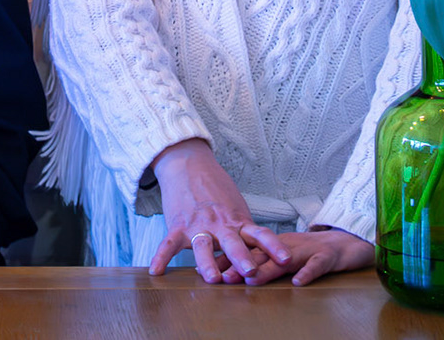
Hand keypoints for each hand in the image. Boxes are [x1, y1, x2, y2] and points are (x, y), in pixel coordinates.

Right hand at [146, 138, 288, 283]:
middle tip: (251, 271)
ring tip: (212, 278)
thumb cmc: (215, 190)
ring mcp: (197, 225)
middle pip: (233, 242)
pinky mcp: (178, 225)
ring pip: (203, 245)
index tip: (287, 260)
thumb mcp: (236, 207)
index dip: (274, 247)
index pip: (259, 234)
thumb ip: (246, 231)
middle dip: (242, 258)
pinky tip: (156, 271)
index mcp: (237, 220)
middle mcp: (219, 224)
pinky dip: (161, 258)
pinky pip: (168, 244)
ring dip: (208, 262)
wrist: (188, 164)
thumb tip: (264, 255)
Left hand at [232, 229, 372, 285]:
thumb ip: (260, 261)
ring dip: (268, 269)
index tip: (208, 270)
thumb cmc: (309, 251)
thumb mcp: (281, 256)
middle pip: (260, 255)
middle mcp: (285, 246)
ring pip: (284, 259)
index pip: (246, 252)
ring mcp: (305, 250)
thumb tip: (231, 272)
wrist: (344, 242)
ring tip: (252, 279)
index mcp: (273, 245)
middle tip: (223, 277)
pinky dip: (307, 272)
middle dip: (241, 265)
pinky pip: (316, 265)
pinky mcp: (326, 257)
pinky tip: (298, 282)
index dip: (227, 260)